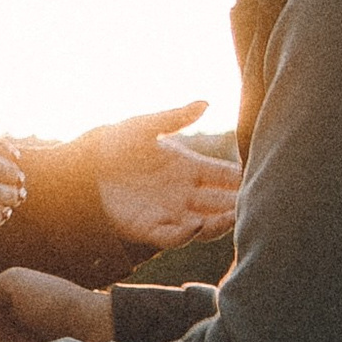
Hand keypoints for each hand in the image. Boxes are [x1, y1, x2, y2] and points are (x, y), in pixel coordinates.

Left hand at [81, 102, 240, 248]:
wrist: (82, 165)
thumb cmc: (115, 141)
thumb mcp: (146, 126)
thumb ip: (176, 117)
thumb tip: (206, 103)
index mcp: (190, 168)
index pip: (225, 176)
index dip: (241, 179)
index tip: (259, 179)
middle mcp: (185, 193)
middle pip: (219, 203)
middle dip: (237, 206)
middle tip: (254, 205)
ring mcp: (169, 212)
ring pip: (203, 224)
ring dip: (217, 224)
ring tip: (230, 219)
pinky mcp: (148, 228)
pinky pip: (172, 237)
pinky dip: (185, 235)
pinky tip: (196, 226)